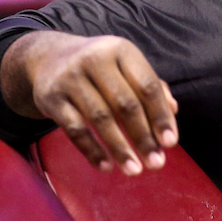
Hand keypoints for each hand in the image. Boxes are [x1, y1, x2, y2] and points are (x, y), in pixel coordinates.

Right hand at [2, 31, 178, 174]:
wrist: (48, 58)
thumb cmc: (102, 69)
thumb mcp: (127, 68)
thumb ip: (153, 88)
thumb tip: (173, 111)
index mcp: (121, 50)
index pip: (147, 86)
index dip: (161, 116)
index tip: (171, 143)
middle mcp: (95, 59)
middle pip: (125, 104)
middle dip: (143, 137)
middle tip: (157, 164)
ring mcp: (70, 78)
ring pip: (100, 119)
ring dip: (120, 148)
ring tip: (135, 170)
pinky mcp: (50, 97)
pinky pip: (74, 129)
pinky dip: (92, 150)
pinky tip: (107, 167)